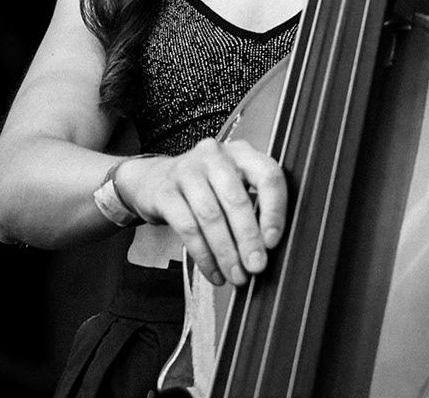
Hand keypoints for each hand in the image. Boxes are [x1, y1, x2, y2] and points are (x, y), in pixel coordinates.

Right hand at [120, 139, 286, 286]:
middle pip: (236, 199)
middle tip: (255, 266)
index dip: (274, 210)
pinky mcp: (165, 191)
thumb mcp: (234, 187)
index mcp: (241, 154)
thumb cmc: (205, 188)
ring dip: (225, 252)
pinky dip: (203, 255)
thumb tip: (269, 250)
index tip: (273, 241)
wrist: (154, 179)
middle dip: (248, 239)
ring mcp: (187, 171)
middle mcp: (215, 157)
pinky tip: (212, 270)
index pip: (267, 175)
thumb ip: (255, 209)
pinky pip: (187, 227)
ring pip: (210, 215)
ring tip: (235, 274)